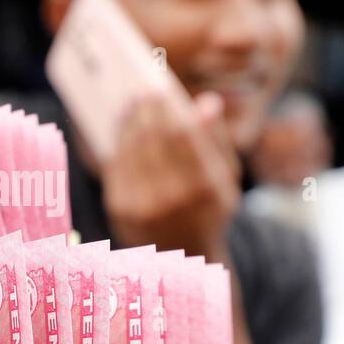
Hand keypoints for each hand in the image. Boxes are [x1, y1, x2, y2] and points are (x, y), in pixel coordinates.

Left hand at [101, 91, 239, 258]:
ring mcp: (144, 206)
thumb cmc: (208, 209)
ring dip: (128, 123)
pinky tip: (122, 130)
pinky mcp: (120, 210)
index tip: (161, 88)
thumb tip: (208, 102)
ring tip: (131, 107)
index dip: (168, 108)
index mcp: (206, 187)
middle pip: (153, 138)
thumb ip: (217, 140)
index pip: (182, 134)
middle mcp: (174, 198)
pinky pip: (116, 165)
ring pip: (131, 148)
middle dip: (145, 110)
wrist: (183, 254)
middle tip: (141, 92)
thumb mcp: (226, 178)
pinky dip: (118, 143)